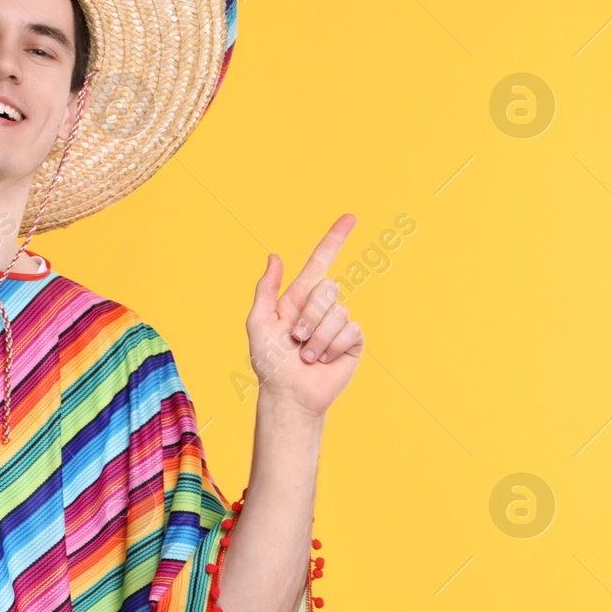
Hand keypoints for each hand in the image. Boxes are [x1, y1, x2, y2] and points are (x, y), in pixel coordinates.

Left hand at [246, 214, 364, 417]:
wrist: (288, 393)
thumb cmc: (269, 362)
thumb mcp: (259, 322)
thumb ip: (266, 289)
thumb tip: (275, 256)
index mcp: (299, 298)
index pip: (321, 262)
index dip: (334, 239)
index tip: (350, 217)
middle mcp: (321, 307)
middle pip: (328, 289)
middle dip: (309, 316)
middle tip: (296, 340)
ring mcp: (338, 323)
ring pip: (338, 312)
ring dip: (318, 338)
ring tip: (307, 356)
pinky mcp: (353, 341)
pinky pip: (350, 330)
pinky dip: (331, 347)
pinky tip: (323, 361)